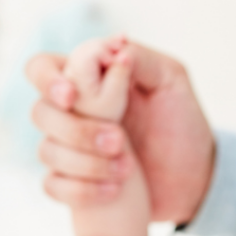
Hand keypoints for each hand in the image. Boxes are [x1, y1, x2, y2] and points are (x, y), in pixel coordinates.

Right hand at [26, 42, 214, 224]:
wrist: (195, 177)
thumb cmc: (183, 124)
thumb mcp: (172, 81)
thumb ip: (141, 58)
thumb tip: (113, 45)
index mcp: (88, 81)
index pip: (42, 68)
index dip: (46, 79)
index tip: (71, 96)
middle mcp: (72, 112)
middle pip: (40, 112)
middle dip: (76, 130)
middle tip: (119, 141)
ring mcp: (71, 149)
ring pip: (46, 151)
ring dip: (84, 162)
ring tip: (127, 169)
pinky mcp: (74, 184)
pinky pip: (53, 186)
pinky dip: (81, 190)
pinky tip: (114, 189)